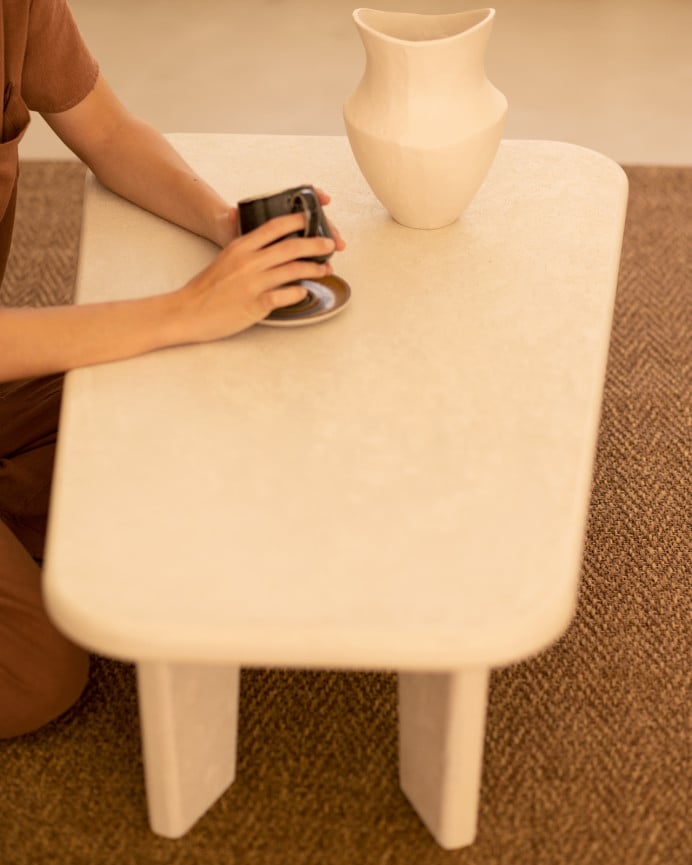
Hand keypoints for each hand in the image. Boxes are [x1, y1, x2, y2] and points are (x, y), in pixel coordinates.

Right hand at [175, 211, 337, 341]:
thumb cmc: (205, 289)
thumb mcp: (226, 260)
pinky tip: (305, 292)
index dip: (297, 220)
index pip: (274, 227)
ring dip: (314, 269)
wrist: (187, 311)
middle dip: (316, 244)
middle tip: (330, 245)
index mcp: (240, 247)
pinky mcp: (256, 304)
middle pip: (291, 247)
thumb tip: (273, 252)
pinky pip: (286, 295)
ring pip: (293, 270)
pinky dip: (299, 292)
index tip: (312, 218)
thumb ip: (248, 253)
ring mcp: (253, 283)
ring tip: (325, 270)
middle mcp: (248, 261)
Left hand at [216, 188, 345, 251]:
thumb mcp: (228, 223)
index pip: (299, 199)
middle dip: (328, 228)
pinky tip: (324, 266)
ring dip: (326, 242)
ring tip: (336, 250)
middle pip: (313, 221)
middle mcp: (284, 223)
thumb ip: (230, 219)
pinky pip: (306, 254)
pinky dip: (317, 259)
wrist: (224, 241)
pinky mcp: (287, 253)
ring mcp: (287, 237)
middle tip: (336, 238)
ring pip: (313, 237)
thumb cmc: (228, 229)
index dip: (314, 197)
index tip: (324, 199)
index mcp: (274, 210)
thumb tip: (231, 214)